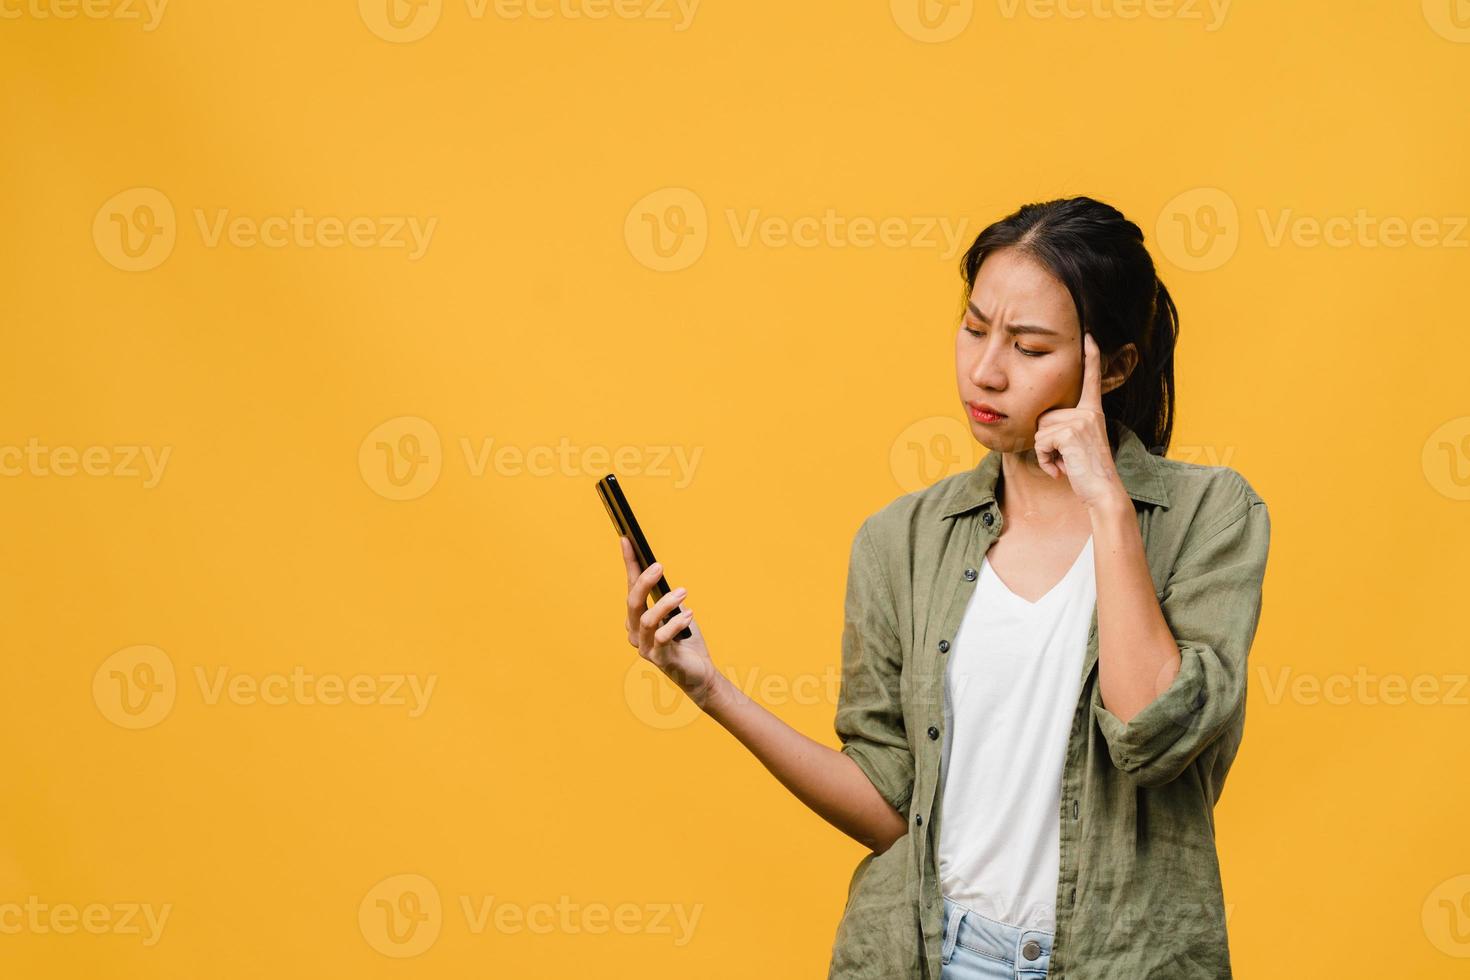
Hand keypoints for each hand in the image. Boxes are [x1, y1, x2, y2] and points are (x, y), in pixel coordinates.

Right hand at [620, 536, 719, 708]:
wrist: (699, 674)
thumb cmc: (687, 641)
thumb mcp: (677, 611)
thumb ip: (666, 596)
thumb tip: (660, 570)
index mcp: (637, 618)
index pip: (631, 586)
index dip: (629, 562)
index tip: (627, 539)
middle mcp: (635, 632)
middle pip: (633, 602)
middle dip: (643, 581)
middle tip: (659, 566)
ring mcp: (644, 647)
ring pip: (647, 619)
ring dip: (665, 603)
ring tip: (683, 592)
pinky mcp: (659, 659)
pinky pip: (663, 637)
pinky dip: (675, 623)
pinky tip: (689, 614)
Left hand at [1032, 332, 1127, 509]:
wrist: (1103, 491)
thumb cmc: (1087, 472)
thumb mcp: (1079, 445)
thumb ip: (1065, 428)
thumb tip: (1042, 426)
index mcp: (1092, 411)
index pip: (1091, 380)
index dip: (1090, 357)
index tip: (1088, 335)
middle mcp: (1088, 412)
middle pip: (1044, 417)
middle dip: (1046, 442)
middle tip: (1068, 458)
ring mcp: (1080, 421)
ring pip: (1039, 432)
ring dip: (1045, 454)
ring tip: (1066, 464)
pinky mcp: (1069, 433)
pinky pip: (1039, 444)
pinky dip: (1046, 461)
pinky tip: (1062, 470)